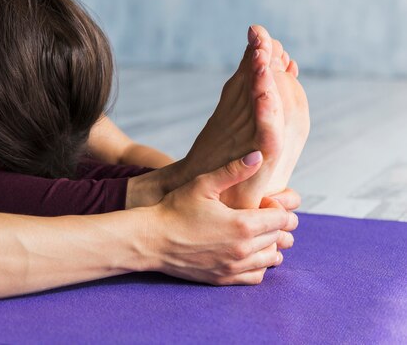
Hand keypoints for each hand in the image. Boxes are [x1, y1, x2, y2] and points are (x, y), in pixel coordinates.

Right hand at [145, 151, 297, 285]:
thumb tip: (259, 155)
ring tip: (254, 232)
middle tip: (258, 213)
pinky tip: (247, 251)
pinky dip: (259, 264)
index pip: (282, 218)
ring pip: (272, 258)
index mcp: (242, 224)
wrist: (151, 240)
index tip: (262, 200)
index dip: (277, 207)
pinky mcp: (224, 279)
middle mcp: (243, 249)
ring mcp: (234, 267)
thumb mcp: (203, 184)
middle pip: (280, 238)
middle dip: (275, 224)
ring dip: (270, 244)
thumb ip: (234, 170)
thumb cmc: (175, 208)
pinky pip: (257, 276)